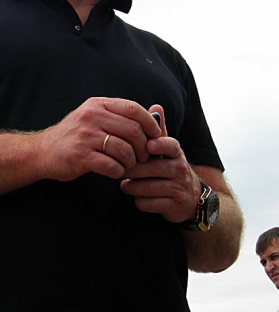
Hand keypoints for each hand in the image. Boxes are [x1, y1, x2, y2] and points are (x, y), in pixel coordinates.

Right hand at [35, 97, 161, 182]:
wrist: (43, 151)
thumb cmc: (74, 136)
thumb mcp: (93, 117)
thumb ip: (118, 116)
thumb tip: (154, 118)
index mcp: (97, 105)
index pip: (133, 108)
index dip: (150, 123)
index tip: (156, 136)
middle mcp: (91, 117)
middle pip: (133, 130)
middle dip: (144, 146)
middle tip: (144, 156)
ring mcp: (85, 136)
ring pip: (124, 149)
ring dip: (132, 162)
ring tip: (129, 166)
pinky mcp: (80, 156)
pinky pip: (111, 165)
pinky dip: (118, 171)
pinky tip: (115, 172)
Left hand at [119, 105, 201, 222]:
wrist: (190, 198)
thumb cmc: (170, 168)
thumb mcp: (167, 149)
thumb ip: (159, 129)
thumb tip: (156, 106)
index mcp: (176, 152)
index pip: (170, 145)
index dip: (159, 145)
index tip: (148, 146)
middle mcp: (180, 168)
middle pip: (152, 168)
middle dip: (132, 169)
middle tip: (121, 168)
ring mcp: (178, 188)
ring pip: (147, 187)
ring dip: (132, 186)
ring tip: (125, 183)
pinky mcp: (174, 205)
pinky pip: (148, 203)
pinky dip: (139, 201)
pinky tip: (136, 196)